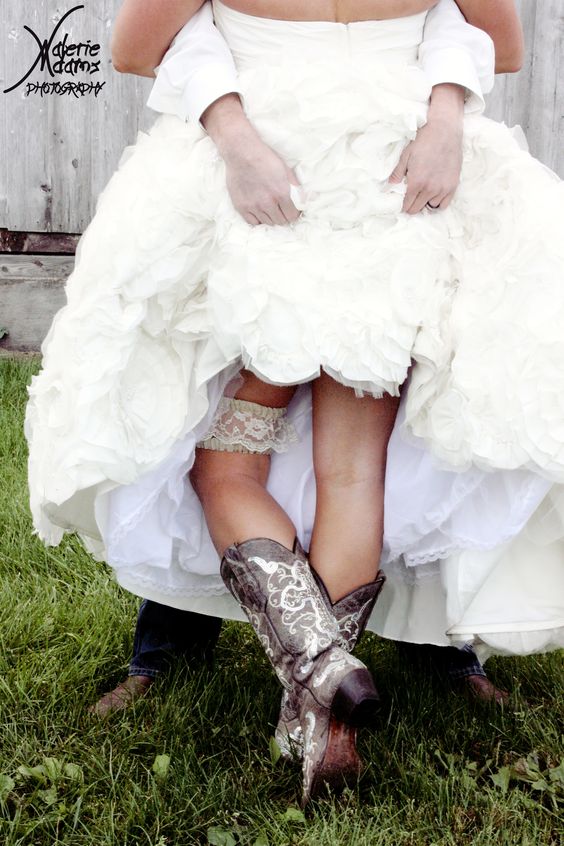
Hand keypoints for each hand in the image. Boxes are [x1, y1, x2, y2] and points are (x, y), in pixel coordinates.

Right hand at [201, 93, 300, 225]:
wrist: (241, 152)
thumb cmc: (265, 158)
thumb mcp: (285, 170)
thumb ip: (296, 187)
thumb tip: (306, 201)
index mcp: (281, 193)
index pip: (292, 216)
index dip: (294, 214)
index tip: (292, 211)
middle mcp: (267, 203)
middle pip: (281, 222)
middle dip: (284, 217)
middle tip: (282, 210)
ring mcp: (253, 206)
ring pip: (268, 223)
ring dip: (271, 218)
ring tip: (271, 210)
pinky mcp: (241, 207)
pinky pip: (253, 223)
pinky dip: (258, 220)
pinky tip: (260, 213)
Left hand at [388, 83, 464, 213]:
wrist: (445, 129)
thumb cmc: (424, 140)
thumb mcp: (406, 155)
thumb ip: (397, 172)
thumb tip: (390, 184)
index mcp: (416, 182)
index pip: (407, 206)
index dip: (403, 206)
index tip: (402, 203)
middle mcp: (430, 189)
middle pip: (417, 209)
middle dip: (412, 206)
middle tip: (411, 198)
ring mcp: (443, 188)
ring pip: (431, 206)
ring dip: (425, 202)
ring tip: (423, 194)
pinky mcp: (453, 184)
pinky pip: (444, 204)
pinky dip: (438, 202)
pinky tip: (434, 196)